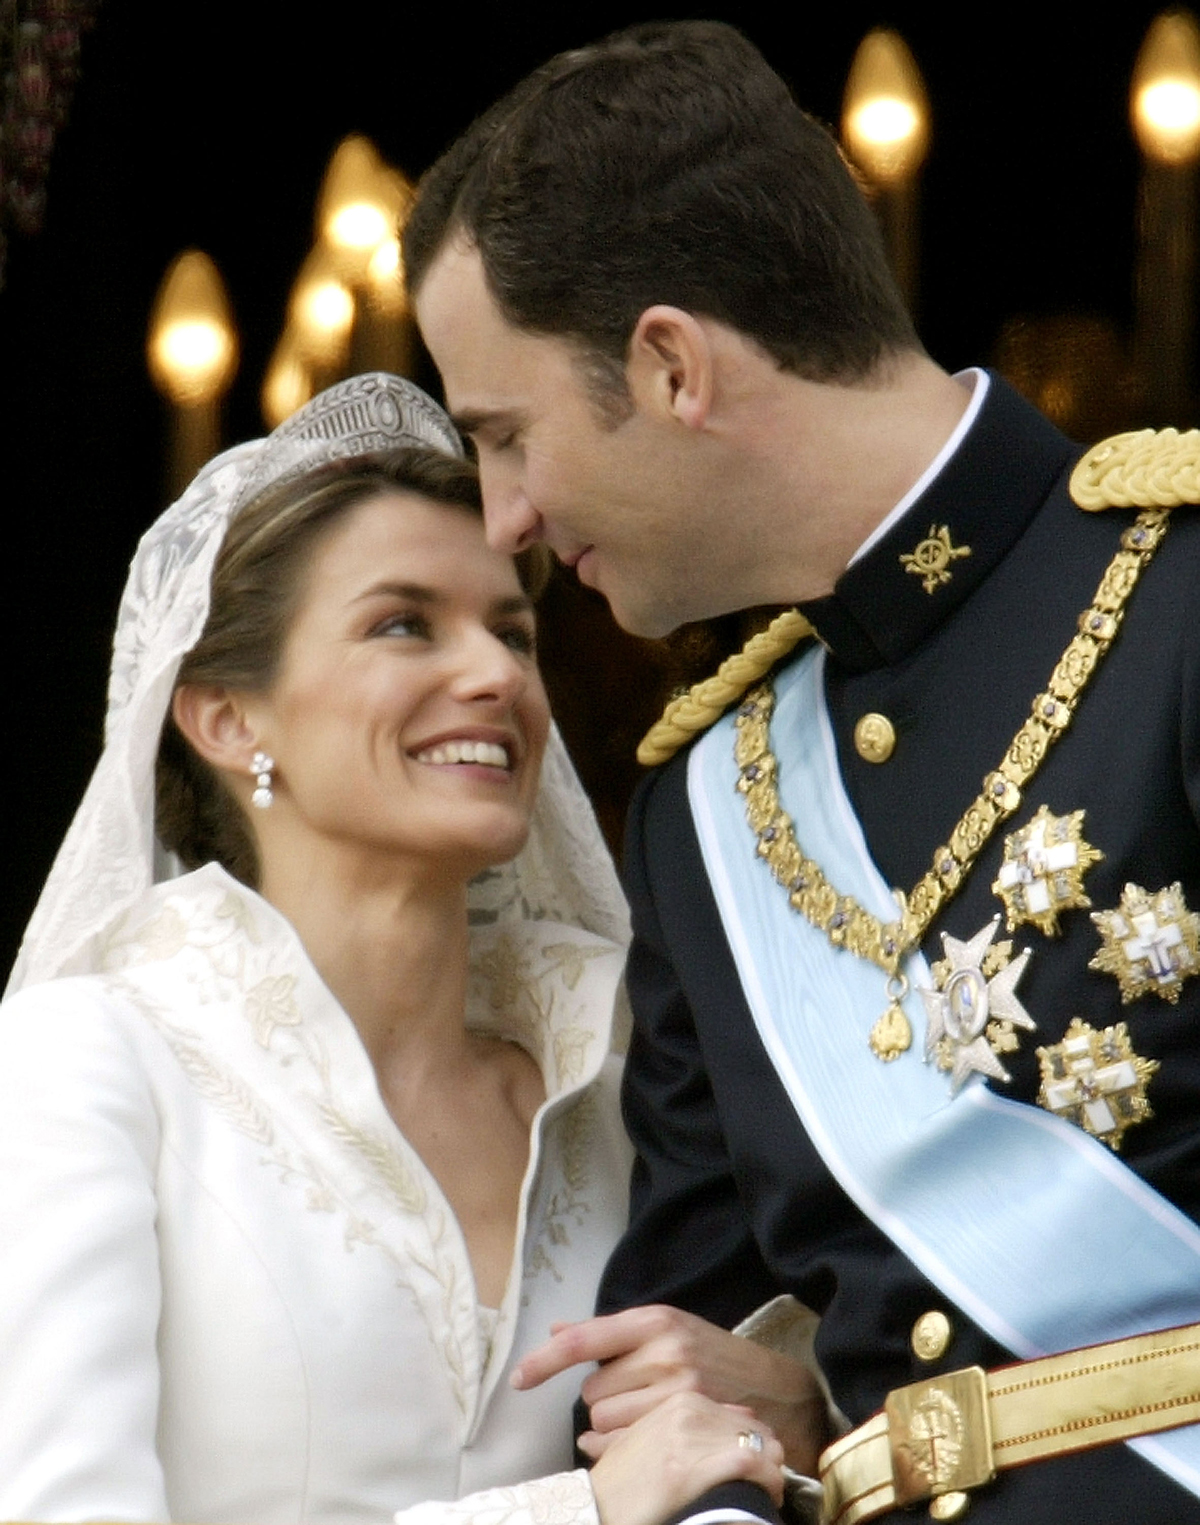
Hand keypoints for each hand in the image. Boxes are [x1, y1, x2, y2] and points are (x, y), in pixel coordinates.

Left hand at [512, 1304, 828, 1474]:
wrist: (776, 1389)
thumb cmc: (712, 1356)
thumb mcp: (666, 1329)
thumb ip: (612, 1334)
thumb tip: (556, 1331)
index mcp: (654, 1320)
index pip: (585, 1339)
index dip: (545, 1361)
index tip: (518, 1379)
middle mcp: (664, 1352)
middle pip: (592, 1392)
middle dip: (606, 1397)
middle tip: (640, 1392)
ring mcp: (677, 1391)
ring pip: (606, 1422)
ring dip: (616, 1422)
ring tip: (652, 1411)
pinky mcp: (687, 1424)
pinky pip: (626, 1446)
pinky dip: (622, 1448)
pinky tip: (644, 1438)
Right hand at [587, 1392, 783, 1524]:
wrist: (595, 1507)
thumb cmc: (623, 1483)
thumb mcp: (646, 1441)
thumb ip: (682, 1424)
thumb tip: (740, 1417)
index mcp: (676, 1399)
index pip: (739, 1415)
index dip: (754, 1443)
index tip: (758, 1465)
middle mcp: (685, 1409)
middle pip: (754, 1430)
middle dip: (765, 1457)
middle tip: (765, 1482)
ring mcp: (689, 1436)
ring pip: (759, 1446)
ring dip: (770, 1472)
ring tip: (765, 1492)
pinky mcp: (694, 1467)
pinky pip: (751, 1466)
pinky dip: (766, 1482)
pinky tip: (766, 1496)